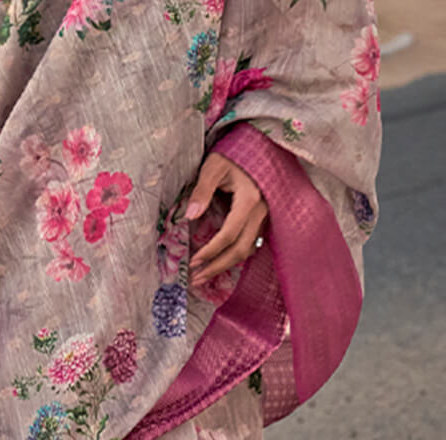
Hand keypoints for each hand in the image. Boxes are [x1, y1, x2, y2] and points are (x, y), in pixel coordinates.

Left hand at [186, 152, 267, 286]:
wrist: (261, 144)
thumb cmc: (235, 153)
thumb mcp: (214, 165)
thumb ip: (202, 190)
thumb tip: (189, 216)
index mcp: (250, 199)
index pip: (229, 235)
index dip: (211, 251)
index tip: (193, 262)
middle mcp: (262, 211)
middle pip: (241, 250)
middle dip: (218, 267)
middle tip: (197, 279)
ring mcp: (266, 216)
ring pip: (248, 249)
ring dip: (226, 265)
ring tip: (205, 274)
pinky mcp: (264, 218)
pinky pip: (252, 243)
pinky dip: (235, 254)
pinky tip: (220, 261)